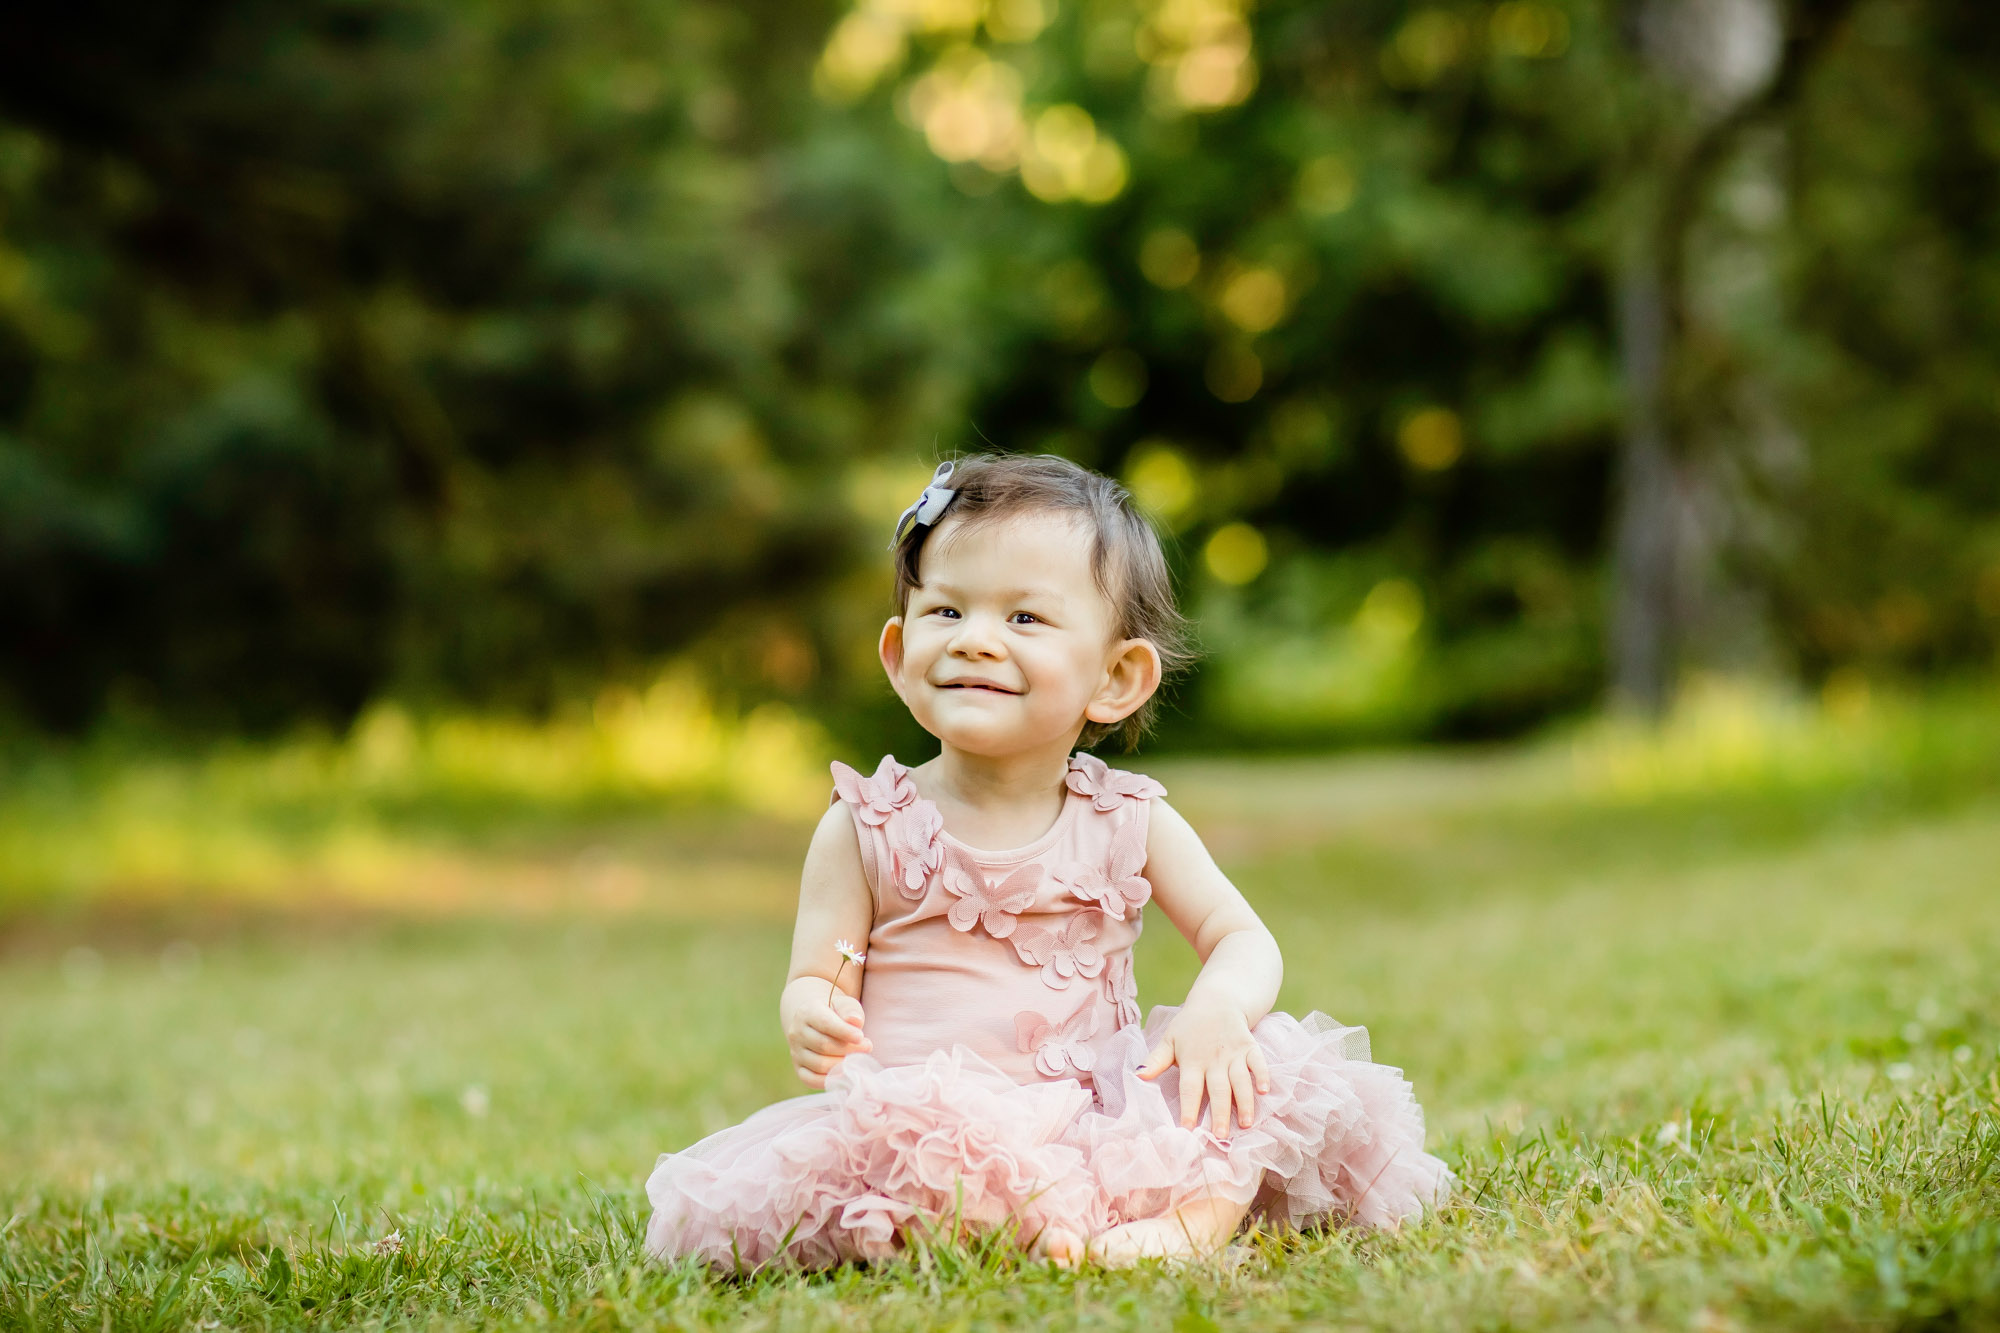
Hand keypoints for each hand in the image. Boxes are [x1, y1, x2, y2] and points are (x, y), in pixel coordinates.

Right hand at [781, 978, 869, 1088]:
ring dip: (843, 1065)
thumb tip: (856, 1021)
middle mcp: (796, 1033)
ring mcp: (795, 1052)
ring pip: (820, 1065)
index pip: (825, 1023)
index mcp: (807, 1013)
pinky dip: (829, 1080)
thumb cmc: (835, 1011)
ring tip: (858, 1059)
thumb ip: (849, 1010)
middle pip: (824, 1046)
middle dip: (849, 1049)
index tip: (861, 1037)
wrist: (816, 1022)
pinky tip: (845, 1073)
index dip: (844, 1032)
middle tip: (868, 1046)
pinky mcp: (799, 1068)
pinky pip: (811, 1080)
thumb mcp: (843, 1003)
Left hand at [1136, 1003, 1270, 1137]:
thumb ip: (1155, 1060)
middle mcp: (1214, 1059)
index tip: (1188, 1129)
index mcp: (1192, 1060)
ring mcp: (1234, 1053)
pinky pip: (1258, 1062)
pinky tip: (1265, 1091)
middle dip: (1219, 1113)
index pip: (1189, 1088)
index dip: (1189, 1108)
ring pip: (1240, 1080)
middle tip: (1220, 1136)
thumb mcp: (1169, 1040)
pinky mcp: (1250, 1047)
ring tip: (1245, 1123)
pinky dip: (1263, 1075)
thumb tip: (1137, 1075)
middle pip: (1218, 1089)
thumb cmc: (1189, 1026)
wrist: (1216, 1000)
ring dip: (1244, 1102)